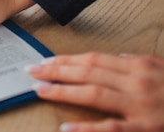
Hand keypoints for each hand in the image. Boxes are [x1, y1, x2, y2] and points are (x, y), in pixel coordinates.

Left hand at [27, 53, 163, 131]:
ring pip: (94, 94)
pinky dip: (88, 129)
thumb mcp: (161, 68)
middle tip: (32, 72)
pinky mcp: (147, 128)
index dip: (66, 60)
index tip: (44, 62)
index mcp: (139, 66)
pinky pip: (112, 129)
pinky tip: (67, 129)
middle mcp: (137, 81)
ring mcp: (142, 106)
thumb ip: (137, 63)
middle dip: (57, 71)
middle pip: (88, 72)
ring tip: (41, 90)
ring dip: (64, 91)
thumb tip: (114, 58)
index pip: (93, 59)